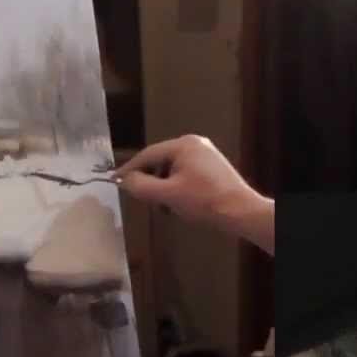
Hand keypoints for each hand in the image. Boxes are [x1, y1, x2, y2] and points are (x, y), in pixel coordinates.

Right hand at [115, 135, 273, 252]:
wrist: (241, 213)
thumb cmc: (204, 201)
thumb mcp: (167, 195)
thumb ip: (141, 186)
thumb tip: (123, 181)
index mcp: (183, 144)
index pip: (147, 154)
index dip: (129, 169)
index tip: (114, 181)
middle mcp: (195, 144)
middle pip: (160, 162)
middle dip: (151, 182)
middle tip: (145, 200)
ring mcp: (205, 155)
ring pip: (172, 170)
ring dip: (164, 188)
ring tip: (166, 206)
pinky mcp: (212, 169)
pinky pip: (185, 174)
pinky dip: (177, 188)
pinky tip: (179, 204)